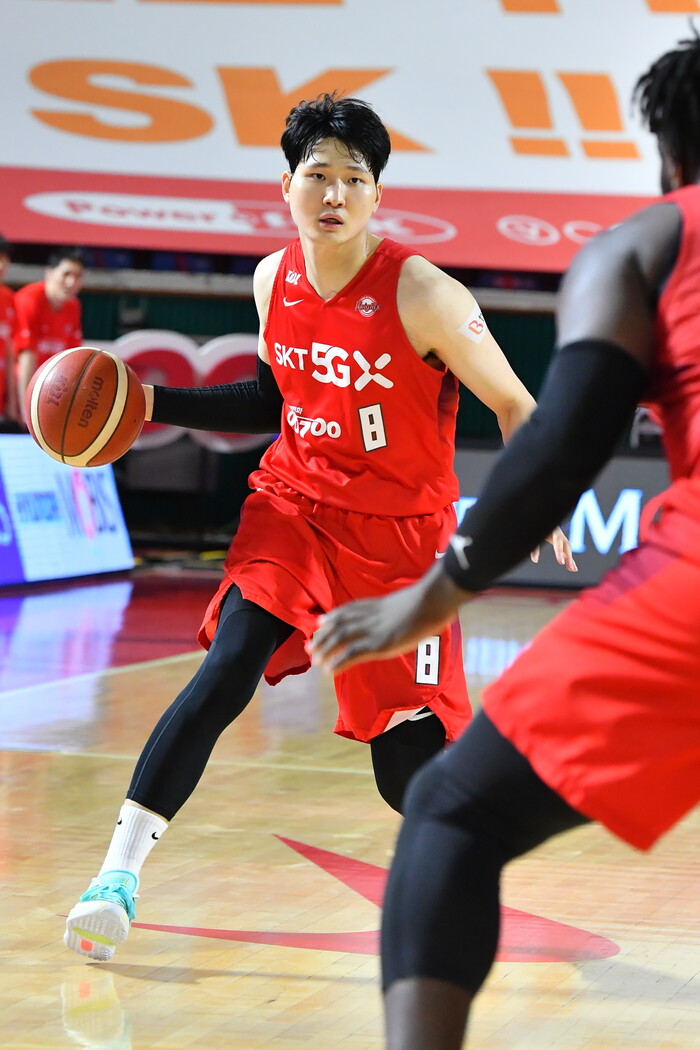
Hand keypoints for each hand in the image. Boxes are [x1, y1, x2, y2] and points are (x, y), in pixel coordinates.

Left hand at [311, 563, 471, 674]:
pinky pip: (353, 652)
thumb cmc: (429, 600)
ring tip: (315, 661)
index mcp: (377, 604)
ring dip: (325, 649)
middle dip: (322, 637)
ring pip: (341, 638)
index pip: (348, 610)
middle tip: (309, 647)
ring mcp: (374, 629)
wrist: (433, 600)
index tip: (320, 623)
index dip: (332, 617)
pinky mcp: (380, 643)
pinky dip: (339, 661)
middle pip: (339, 625)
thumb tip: (405, 613)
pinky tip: (329, 670)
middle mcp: (370, 616)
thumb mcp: (409, 601)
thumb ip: (399, 609)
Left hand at [530, 525, 576, 570]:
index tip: (561, 562)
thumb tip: (535, 560)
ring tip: (573, 569)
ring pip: (567, 547)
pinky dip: (568, 557)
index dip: (559, 551)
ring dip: (570, 558)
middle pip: (565, 544)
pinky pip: (565, 548)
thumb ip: (534, 547)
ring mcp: (560, 535)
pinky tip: (571, 565)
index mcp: (551, 529)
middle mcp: (557, 532)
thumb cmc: (535, 527)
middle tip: (570, 568)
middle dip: (568, 557)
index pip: (557, 540)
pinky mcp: (560, 539)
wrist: (538, 519)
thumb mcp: (533, 536)